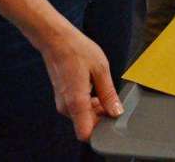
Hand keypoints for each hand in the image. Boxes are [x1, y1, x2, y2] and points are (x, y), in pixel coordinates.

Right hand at [37, 24, 121, 140]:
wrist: (57, 41)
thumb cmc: (77, 50)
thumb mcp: (101, 70)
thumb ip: (109, 94)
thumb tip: (116, 111)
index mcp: (76, 102)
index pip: (86, 134)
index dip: (101, 130)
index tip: (112, 118)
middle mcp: (66, 107)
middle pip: (87, 124)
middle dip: (102, 116)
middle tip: (111, 98)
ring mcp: (63, 103)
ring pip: (83, 116)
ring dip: (96, 108)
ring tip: (102, 87)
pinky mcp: (62, 98)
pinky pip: (78, 108)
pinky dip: (89, 102)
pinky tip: (94, 86)